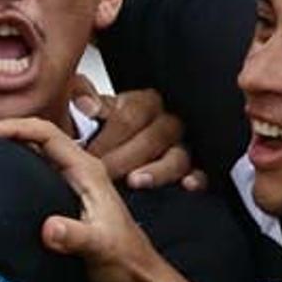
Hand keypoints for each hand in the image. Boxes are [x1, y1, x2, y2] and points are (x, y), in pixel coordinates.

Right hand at [0, 117, 165, 281]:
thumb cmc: (126, 264)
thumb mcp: (101, 249)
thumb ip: (76, 237)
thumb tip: (48, 228)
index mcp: (87, 172)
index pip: (47, 134)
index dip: (15, 127)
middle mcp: (77, 175)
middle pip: (37, 139)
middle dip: (7, 132)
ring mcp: (69, 190)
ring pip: (35, 158)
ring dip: (9, 152)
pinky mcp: (62, 208)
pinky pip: (33, 181)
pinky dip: (13, 175)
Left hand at [70, 75, 203, 191]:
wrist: (103, 164)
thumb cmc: (95, 138)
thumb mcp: (82, 111)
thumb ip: (80, 96)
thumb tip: (87, 105)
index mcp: (141, 105)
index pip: (131, 113)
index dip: (109, 135)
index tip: (89, 151)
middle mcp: (164, 124)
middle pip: (154, 136)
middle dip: (124, 156)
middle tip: (102, 171)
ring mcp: (180, 148)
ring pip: (178, 156)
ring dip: (157, 170)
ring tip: (135, 181)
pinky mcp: (192, 172)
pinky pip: (201, 174)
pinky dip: (195, 180)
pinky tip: (186, 186)